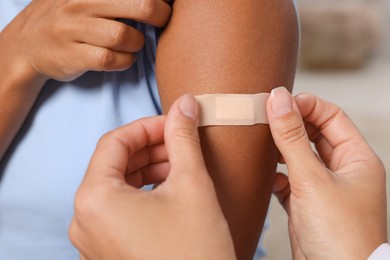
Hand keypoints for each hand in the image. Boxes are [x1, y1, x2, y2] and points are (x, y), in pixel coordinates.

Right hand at [0, 0, 170, 81]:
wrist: (26, 45)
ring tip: (133, 44)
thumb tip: (156, 0)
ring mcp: (74, 29)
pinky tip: (124, 59)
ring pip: (125, 35)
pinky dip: (125, 61)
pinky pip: (111, 59)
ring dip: (138, 43)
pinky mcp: (73, 55)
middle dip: (160, 14)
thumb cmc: (66, 18)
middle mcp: (81, 2)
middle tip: (162, 21)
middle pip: (140, 4)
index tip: (166, 3)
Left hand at [69, 95, 235, 259]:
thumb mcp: (192, 184)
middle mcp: (85, 220)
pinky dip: (143, 192)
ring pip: (118, 186)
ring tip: (180, 163)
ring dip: (149, 169)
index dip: (147, 126)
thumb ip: (183, 137)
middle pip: (115, 164)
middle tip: (180, 141)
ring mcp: (93, 238)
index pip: (115, 142)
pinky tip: (170, 188)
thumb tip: (185, 105)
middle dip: (150, 147)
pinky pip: (120, 208)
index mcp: (95, 199)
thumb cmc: (195, 251)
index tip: (173, 122)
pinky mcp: (107, 250)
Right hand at [267, 87, 386, 258]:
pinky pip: (290, 181)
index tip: (278, 102)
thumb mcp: (312, 179)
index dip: (305, 105)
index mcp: (357, 158)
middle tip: (263, 117)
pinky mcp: (307, 205)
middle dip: (289, 125)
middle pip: (313, 134)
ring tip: (260, 142)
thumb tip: (278, 99)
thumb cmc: (340, 234)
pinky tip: (267, 177)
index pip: (331, 116)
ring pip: (299, 157)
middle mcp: (343, 171)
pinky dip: (277, 176)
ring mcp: (324, 189)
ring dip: (280, 150)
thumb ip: (291, 137)